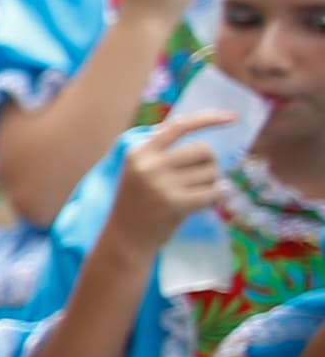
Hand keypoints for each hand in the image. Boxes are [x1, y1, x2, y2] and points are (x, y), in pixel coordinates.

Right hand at [101, 109, 230, 254]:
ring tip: (194, 193)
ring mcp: (162, 185)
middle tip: (199, 178)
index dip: (208, 119)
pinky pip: (213, 192)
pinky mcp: (176, 204)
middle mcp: (149, 165)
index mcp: (139, 152)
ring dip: (211, 183)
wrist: (125, 239)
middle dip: (209, 163)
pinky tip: (202, 203)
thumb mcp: (137, 169)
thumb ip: (160, 148)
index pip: (179, 126)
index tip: (232, 118)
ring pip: (211, 172)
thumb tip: (198, 124)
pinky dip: (214, 197)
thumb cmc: (136, 202)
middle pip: (203, 150)